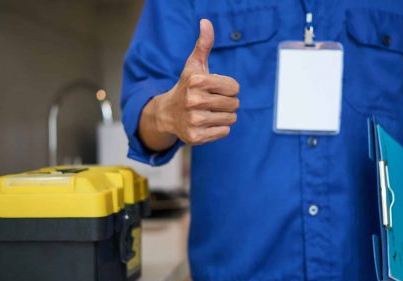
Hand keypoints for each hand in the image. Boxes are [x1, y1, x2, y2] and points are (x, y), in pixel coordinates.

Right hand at [139, 19, 239, 149]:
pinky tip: (206, 123)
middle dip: (227, 102)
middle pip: (234, 104)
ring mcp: (194, 120)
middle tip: (212, 101)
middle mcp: (193, 100)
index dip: (228, 88)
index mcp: (196, 81)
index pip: (234, 87)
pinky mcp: (196, 137)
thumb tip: (206, 22)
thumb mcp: (194, 65)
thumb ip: (203, 44)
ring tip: (210, 112)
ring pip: (231, 119)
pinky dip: (219, 128)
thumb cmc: (187, 86)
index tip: (215, 88)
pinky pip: (224, 132)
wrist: (167, 113)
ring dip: (224, 116)